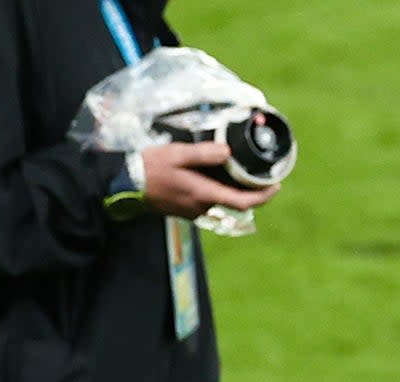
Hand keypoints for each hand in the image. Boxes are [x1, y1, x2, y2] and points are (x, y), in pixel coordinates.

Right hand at [142, 142, 280, 219]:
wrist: (124, 185)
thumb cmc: (149, 168)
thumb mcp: (177, 155)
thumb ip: (203, 154)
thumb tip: (228, 152)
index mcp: (204, 194)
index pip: (244, 202)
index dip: (264, 196)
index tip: (276, 185)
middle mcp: (202, 207)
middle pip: (236, 202)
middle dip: (252, 190)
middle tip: (262, 175)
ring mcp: (193, 211)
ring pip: (222, 201)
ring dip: (234, 190)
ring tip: (242, 171)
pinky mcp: (185, 209)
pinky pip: (209, 201)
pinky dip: (219, 190)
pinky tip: (216, 175)